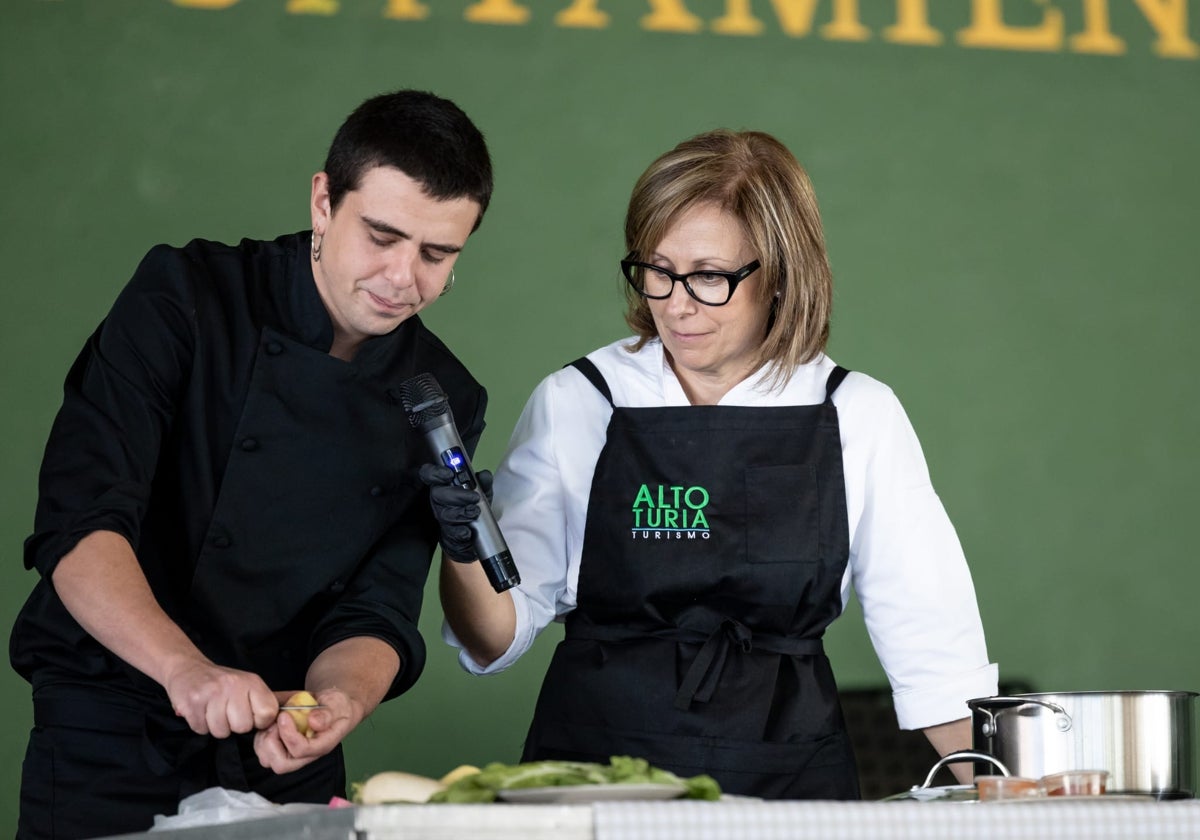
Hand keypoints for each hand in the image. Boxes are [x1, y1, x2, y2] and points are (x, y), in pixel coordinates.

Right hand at [162, 658, 278, 737]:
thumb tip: (274, 725)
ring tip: (212, 711)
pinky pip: (201, 729)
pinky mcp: (193, 701)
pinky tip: (200, 710)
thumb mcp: (247, 685)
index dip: (258, 721)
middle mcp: (234, 685)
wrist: (188, 668)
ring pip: (221, 731)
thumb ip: (260, 703)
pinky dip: (200, 725)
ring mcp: (213, 692)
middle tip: (226, 712)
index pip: (267, 714)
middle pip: (242, 727)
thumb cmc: (221, 683)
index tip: (249, 715)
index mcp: (252, 682)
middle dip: (233, 726)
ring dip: (215, 726)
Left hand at [254, 688, 360, 773]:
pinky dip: (260, 737)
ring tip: (273, 722)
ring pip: (268, 760)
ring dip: (264, 740)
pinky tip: (271, 723)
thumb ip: (327, 713)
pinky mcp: (282, 749)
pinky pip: (263, 752)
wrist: (334, 707)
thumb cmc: (337, 706)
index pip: (301, 750)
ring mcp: (293, 754)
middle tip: (276, 723)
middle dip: (272, 742)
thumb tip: (313, 722)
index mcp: (321, 745)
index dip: (289, 734)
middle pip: (281, 764)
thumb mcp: (337, 704)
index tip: (285, 715)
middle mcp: (306, 755)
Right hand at [418, 463, 493, 561]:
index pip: (428, 474)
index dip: (435, 473)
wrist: (474, 532)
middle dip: (456, 495)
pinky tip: (467, 531)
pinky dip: (460, 532)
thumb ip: (483, 482)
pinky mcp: (447, 534)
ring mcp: (441, 517)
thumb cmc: (473, 506)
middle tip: (474, 497)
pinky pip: (450, 533)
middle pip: (437, 494)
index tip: (449, 474)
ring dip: (461, 513)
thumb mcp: (482, 491)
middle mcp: (439, 500)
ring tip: (475, 512)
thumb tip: (484, 475)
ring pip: (444, 514)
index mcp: (443, 485)